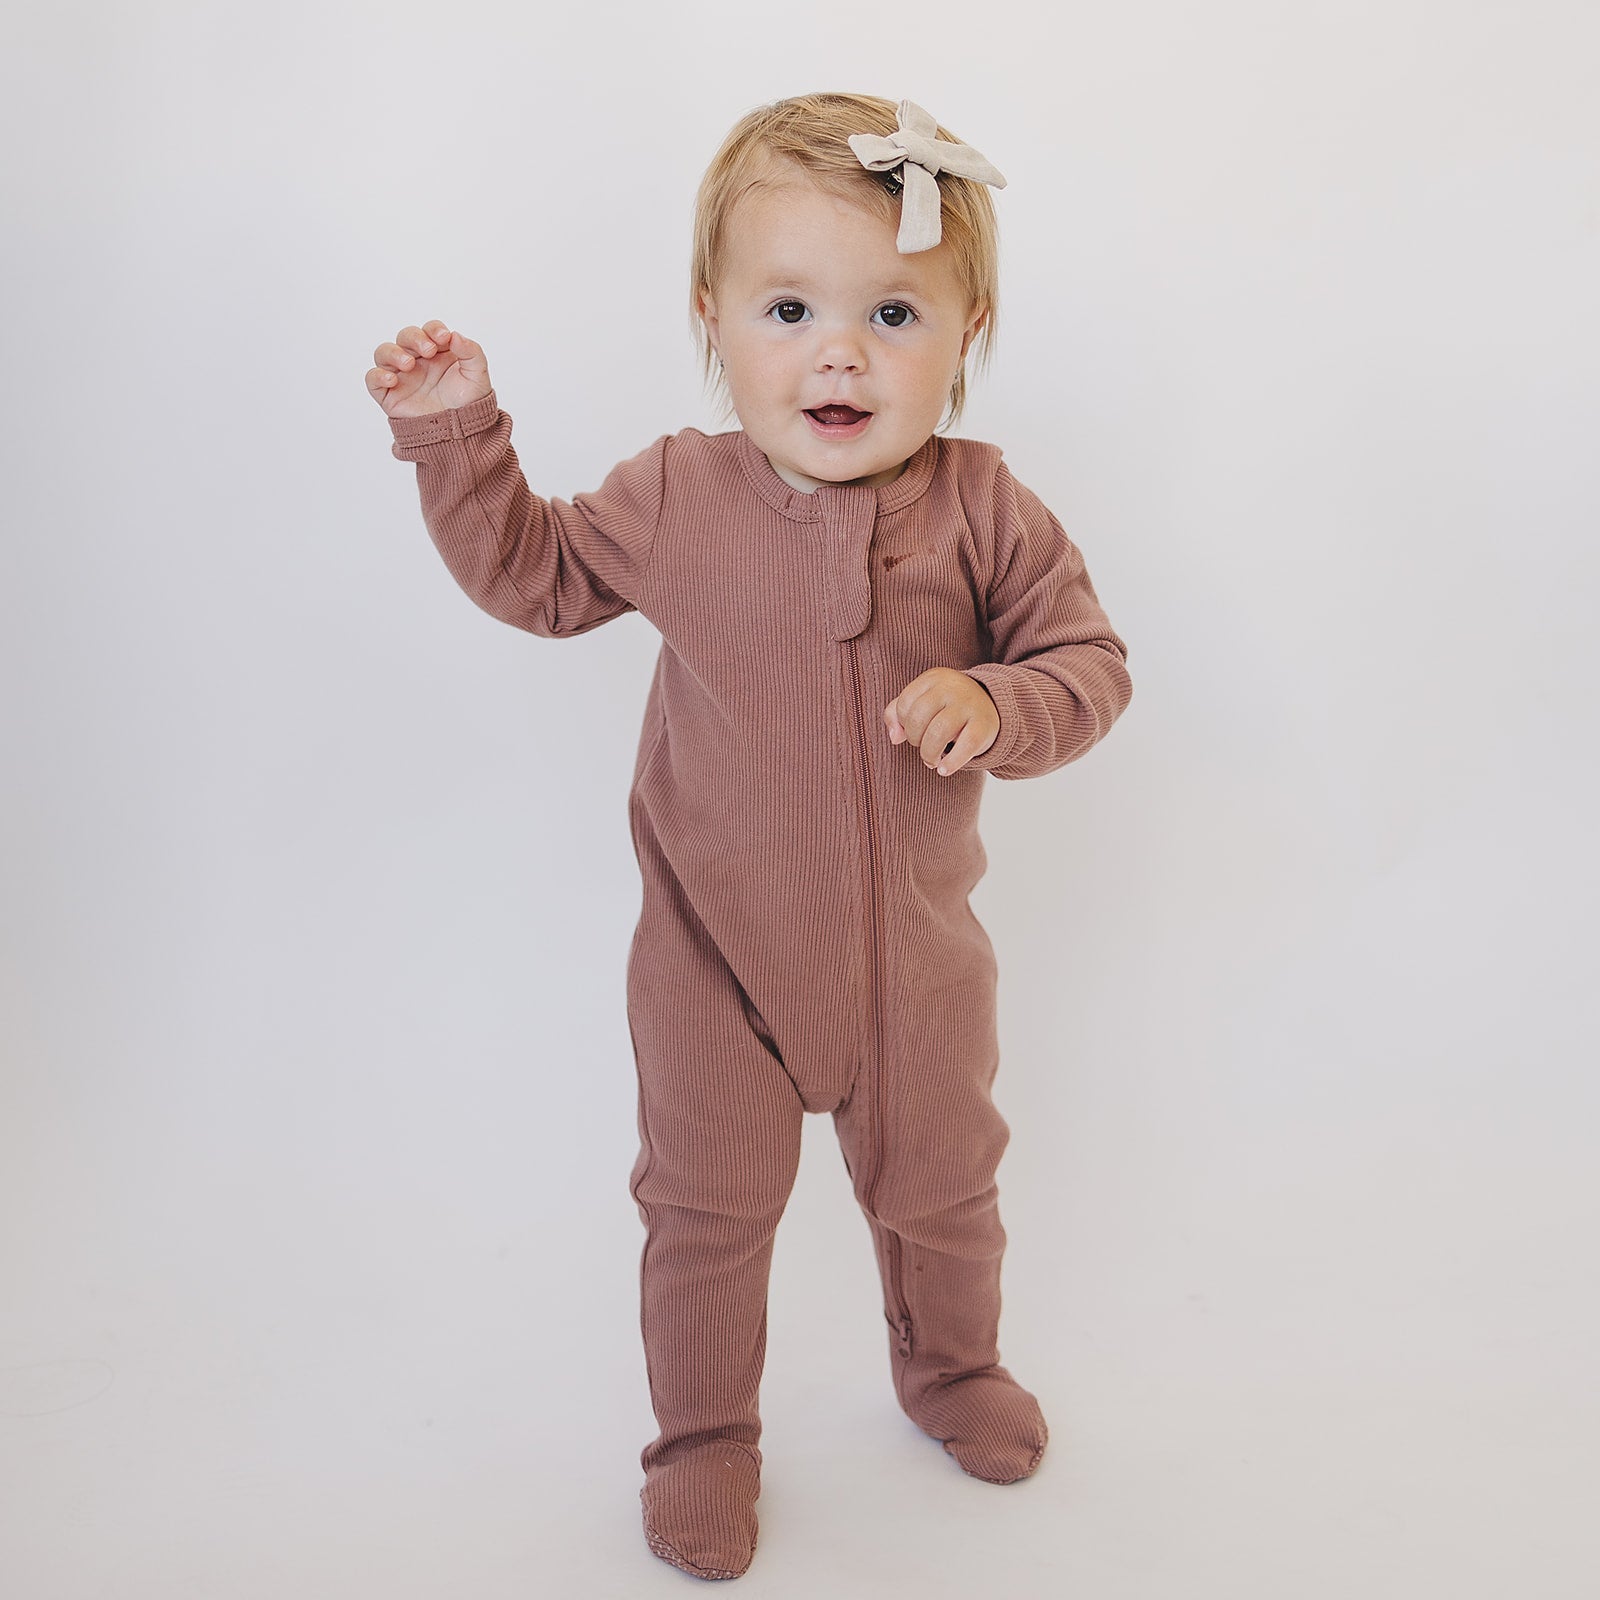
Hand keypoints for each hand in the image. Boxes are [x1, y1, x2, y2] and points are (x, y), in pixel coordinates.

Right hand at [365, 320, 491, 417]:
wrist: (460, 433)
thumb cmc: (468, 403)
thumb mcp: (477, 376)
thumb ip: (471, 352)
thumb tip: (454, 335)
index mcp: (437, 352)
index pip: (429, 330)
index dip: (433, 329)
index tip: (443, 338)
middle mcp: (417, 360)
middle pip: (405, 336)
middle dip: (414, 338)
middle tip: (429, 350)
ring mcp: (402, 376)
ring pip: (384, 353)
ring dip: (393, 353)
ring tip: (408, 364)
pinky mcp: (389, 394)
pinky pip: (372, 379)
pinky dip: (377, 376)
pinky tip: (392, 380)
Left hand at [884, 668, 998, 776]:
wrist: (991, 704)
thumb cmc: (947, 707)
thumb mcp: (922, 701)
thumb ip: (897, 714)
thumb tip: (895, 738)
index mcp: (933, 678)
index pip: (905, 703)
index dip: (903, 724)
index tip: (915, 731)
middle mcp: (951, 687)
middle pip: (918, 719)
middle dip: (915, 739)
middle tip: (924, 747)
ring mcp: (969, 705)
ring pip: (938, 733)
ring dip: (929, 753)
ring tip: (932, 760)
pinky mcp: (984, 725)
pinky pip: (965, 746)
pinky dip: (951, 762)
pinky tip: (945, 770)